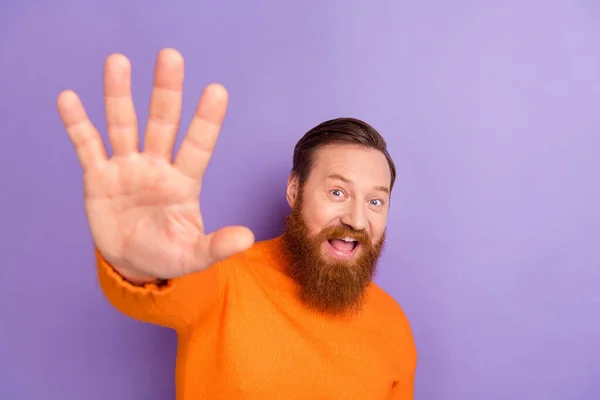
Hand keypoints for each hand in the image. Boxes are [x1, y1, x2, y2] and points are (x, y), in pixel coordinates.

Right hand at [57, 48, 254, 282]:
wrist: (133, 262)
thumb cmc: (168, 254)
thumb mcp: (193, 255)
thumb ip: (217, 246)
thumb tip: (247, 239)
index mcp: (184, 182)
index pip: (198, 145)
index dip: (206, 120)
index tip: (217, 90)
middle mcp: (157, 166)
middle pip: (162, 122)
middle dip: (166, 92)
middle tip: (170, 56)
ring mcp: (127, 168)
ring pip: (124, 124)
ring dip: (119, 95)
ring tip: (118, 61)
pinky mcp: (99, 177)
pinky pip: (87, 146)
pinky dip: (77, 124)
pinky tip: (69, 98)